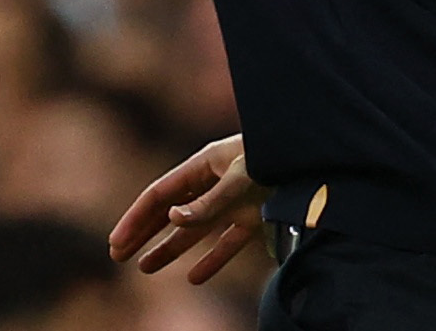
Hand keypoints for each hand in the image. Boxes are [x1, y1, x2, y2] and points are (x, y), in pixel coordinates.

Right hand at [109, 133, 269, 283]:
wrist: (317, 160)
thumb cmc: (276, 158)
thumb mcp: (239, 179)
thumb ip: (207, 202)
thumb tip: (171, 218)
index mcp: (203, 165)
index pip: (159, 194)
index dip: (136, 218)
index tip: (117, 242)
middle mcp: (213, 183)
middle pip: (169, 212)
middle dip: (142, 233)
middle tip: (118, 255)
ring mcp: (233, 202)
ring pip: (192, 230)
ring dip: (168, 248)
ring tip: (144, 268)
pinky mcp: (254, 217)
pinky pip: (226, 242)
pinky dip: (211, 260)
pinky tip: (194, 278)